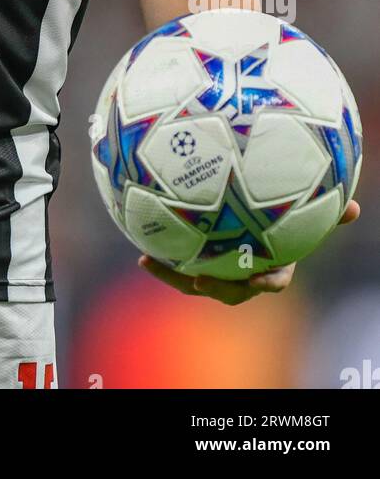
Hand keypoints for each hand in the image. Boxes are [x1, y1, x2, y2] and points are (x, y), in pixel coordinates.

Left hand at [138, 199, 359, 304]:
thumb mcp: (303, 215)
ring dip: (174, 275)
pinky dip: (162, 260)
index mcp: (271, 265)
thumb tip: (356, 207)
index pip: (274, 280)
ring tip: (150, 263)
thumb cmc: (282, 220)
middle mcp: (244, 274)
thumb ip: (327, 213)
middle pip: (231, 291)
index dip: (269, 281)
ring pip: (198, 282)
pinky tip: (140, 251)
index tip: (262, 278)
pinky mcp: (197, 262)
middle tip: (198, 278)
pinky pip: (179, 265)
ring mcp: (219, 271)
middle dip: (216, 288)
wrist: (254, 228)